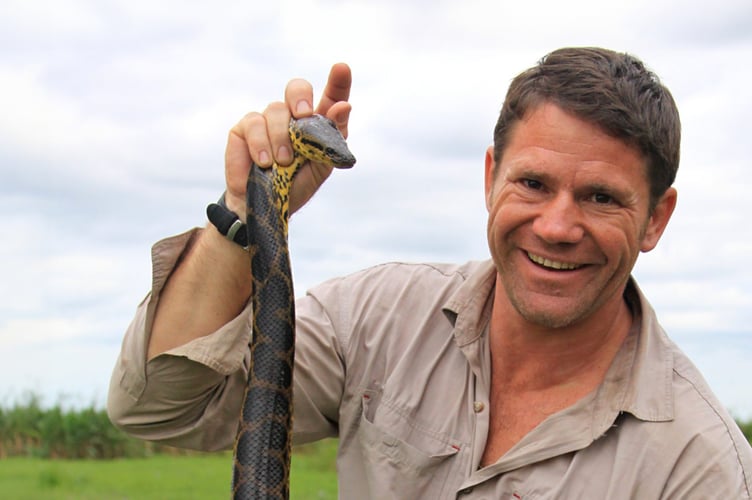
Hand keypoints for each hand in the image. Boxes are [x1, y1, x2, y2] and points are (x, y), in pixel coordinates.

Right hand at [223, 63, 352, 217]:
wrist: (265, 204)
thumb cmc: (296, 184)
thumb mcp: (321, 166)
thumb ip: (333, 137)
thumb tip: (344, 107)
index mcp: (317, 123)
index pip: (330, 96)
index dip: (338, 81)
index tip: (342, 68)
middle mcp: (292, 116)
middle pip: (297, 87)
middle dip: (300, 97)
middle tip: (302, 115)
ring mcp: (267, 119)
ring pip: (276, 110)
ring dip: (281, 137)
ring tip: (283, 162)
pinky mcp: (245, 128)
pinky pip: (254, 124)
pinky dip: (261, 143)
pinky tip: (265, 162)